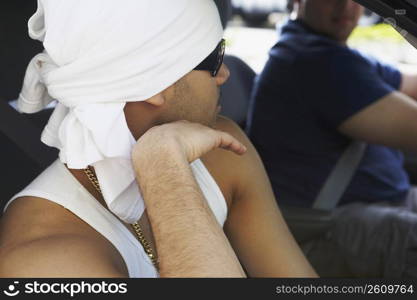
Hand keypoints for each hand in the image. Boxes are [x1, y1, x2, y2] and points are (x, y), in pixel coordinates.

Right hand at [132, 120, 246, 163]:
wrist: (157, 152)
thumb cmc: (148, 163)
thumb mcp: (145, 166)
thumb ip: (150, 174)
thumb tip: (150, 194)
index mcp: (159, 133)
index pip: (172, 133)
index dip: (178, 138)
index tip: (182, 143)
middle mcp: (177, 128)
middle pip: (190, 129)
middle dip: (197, 133)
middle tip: (202, 140)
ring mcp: (193, 131)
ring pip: (209, 134)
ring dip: (217, 140)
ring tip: (227, 145)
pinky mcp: (209, 136)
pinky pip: (225, 139)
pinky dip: (234, 145)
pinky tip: (242, 151)